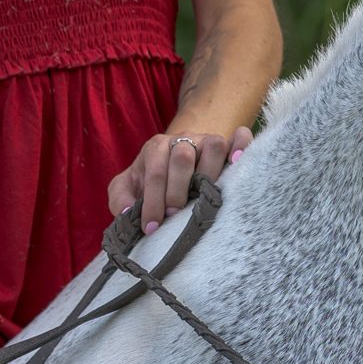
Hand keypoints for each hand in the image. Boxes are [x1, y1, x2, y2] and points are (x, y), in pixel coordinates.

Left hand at [109, 124, 250, 228]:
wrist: (172, 160)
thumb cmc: (148, 180)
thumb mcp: (127, 188)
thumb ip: (120, 199)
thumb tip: (128, 212)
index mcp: (156, 148)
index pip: (155, 172)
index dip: (152, 202)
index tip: (151, 227)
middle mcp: (183, 140)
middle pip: (183, 156)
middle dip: (177, 190)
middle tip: (174, 213)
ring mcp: (207, 140)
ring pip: (214, 146)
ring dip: (208, 174)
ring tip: (202, 199)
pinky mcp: (228, 145)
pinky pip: (242, 136)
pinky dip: (243, 147)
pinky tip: (237, 164)